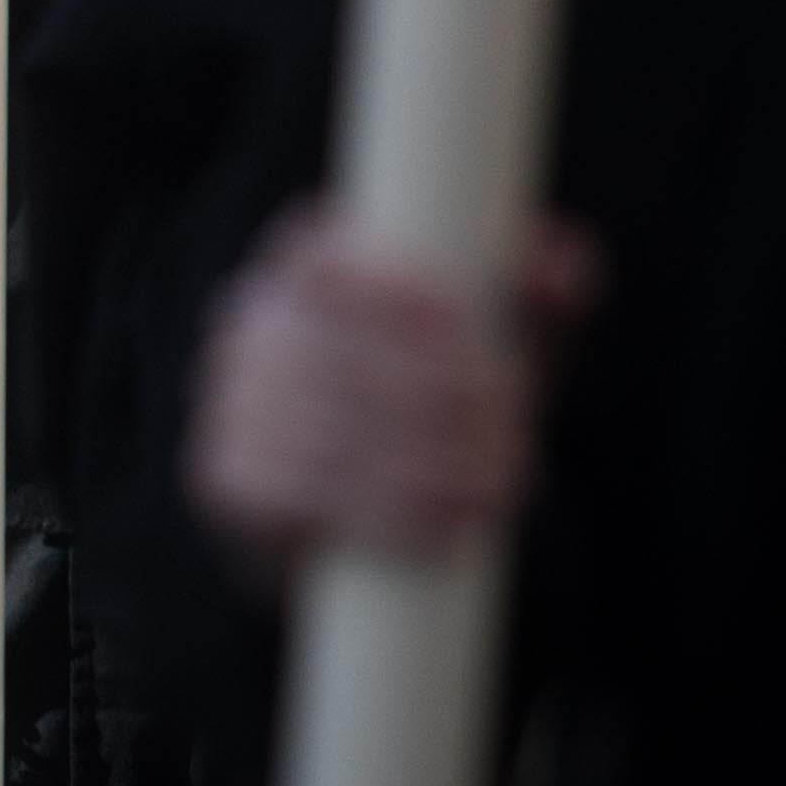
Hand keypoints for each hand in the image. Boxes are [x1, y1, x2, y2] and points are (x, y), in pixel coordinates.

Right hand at [185, 203, 600, 575]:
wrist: (355, 505)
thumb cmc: (442, 400)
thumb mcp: (495, 345)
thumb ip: (535, 300)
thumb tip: (560, 262)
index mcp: (304, 273)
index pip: (317, 259)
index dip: (380, 283)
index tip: (455, 316)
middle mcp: (250, 326)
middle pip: (332, 354)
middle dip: (432, 401)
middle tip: (511, 440)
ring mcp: (229, 401)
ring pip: (323, 431)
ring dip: (420, 468)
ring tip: (491, 489)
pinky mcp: (224, 476)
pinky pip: (298, 496)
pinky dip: (379, 515)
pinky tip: (436, 526)